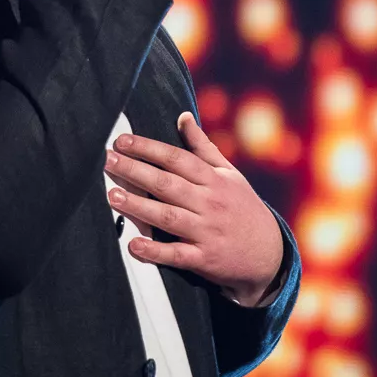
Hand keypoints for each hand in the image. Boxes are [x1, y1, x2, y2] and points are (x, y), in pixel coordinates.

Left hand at [104, 112, 284, 305]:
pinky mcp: (204, 259)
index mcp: (214, 180)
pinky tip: (134, 245)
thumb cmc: (242, 207)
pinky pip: (177, 255)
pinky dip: (155, 251)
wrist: (269, 253)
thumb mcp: (229, 174)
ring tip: (112, 196)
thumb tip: (183, 116)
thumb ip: (203, 147)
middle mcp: (210, 203)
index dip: (149, 148)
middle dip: (135, 170)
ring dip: (139, 207)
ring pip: (168, 217)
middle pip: (167, 184)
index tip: (122, 140)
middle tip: (107, 161)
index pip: (177, 158)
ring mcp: (206, 231)